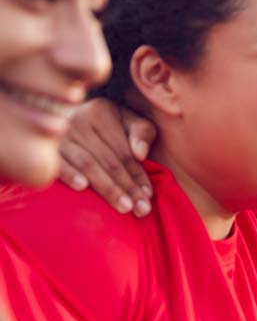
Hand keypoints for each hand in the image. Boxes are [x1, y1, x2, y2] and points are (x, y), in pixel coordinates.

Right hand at [58, 98, 157, 216]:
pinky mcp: (43, 147)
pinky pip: (58, 163)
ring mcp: (59, 134)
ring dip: (107, 188)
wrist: (61, 115)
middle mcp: (79, 119)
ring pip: (88, 165)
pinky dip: (69, 174)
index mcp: (102, 111)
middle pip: (109, 160)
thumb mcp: (128, 120)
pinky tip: (82, 187)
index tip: (149, 196)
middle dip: (128, 187)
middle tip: (142, 210)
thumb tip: (141, 154)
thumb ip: (142, 132)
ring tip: (124, 208)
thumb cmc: (106, 123)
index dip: (138, 175)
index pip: (124, 151)